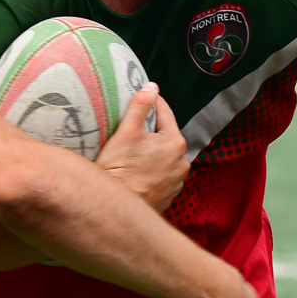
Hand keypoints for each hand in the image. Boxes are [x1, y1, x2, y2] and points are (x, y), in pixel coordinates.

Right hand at [97, 84, 189, 211]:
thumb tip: (152, 87)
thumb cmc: (119, 169)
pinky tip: (137, 172)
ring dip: (152, 152)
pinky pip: (161, 175)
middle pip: (165, 136)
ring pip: (163, 157)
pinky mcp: (169, 196)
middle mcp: (182, 162)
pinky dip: (152, 170)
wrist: (114, 210)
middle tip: (130, 130)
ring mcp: (177, 181)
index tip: (140, 99)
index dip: (151, 103)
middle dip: (151, 131)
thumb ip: (141, 105)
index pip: (164, 112)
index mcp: (175, 142)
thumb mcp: (127, 131)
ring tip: (132, 153)